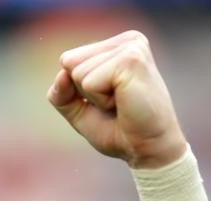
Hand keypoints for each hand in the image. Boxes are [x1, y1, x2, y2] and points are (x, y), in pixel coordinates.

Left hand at [47, 30, 187, 169]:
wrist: (149, 151)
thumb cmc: (120, 131)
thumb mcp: (80, 110)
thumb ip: (62, 92)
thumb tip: (62, 73)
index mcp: (119, 46)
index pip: (69, 60)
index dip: (79, 90)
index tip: (110, 100)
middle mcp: (128, 41)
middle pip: (69, 62)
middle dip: (85, 92)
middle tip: (117, 104)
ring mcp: (131, 47)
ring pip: (77, 72)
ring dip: (95, 97)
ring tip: (122, 103)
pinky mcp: (131, 60)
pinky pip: (88, 82)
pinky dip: (101, 101)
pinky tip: (125, 102)